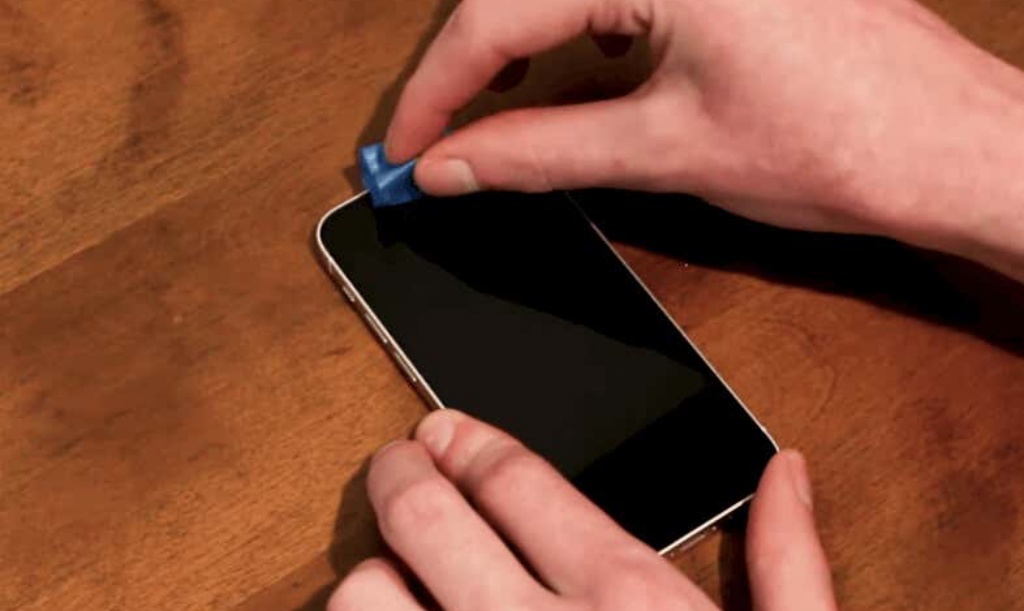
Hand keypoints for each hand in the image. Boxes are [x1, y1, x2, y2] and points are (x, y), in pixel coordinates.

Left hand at [329, 410, 837, 610]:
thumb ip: (790, 565)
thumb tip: (784, 473)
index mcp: (629, 603)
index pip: (517, 479)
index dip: (469, 442)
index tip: (442, 431)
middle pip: (423, 514)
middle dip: (398, 473)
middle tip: (396, 465)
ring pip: (365, 597)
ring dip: (369, 578)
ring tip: (390, 577)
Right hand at [386, 0, 1023, 279]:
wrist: (952, 150)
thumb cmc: (846, 141)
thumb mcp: (663, 151)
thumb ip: (539, 154)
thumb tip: (454, 166)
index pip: (495, 16)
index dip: (435, 92)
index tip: (403, 148)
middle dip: (467, 69)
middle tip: (430, 139)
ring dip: (518, 49)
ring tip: (482, 114)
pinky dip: (578, 37)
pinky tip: (569, 77)